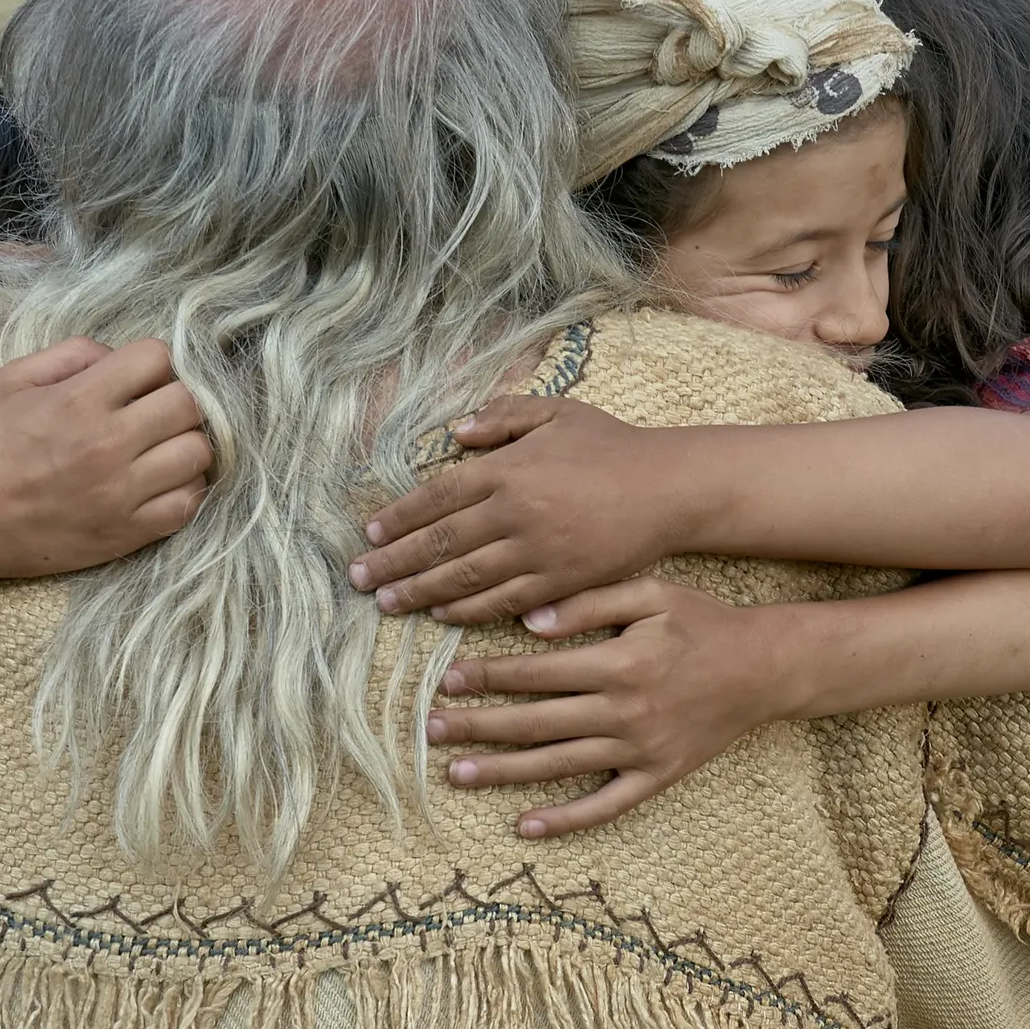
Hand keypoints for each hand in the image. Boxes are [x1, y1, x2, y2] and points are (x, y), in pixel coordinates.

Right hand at [0, 336, 211, 583]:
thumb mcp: (14, 379)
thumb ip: (72, 354)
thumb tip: (118, 356)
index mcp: (80, 400)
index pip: (157, 358)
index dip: (150, 362)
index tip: (137, 378)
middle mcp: (108, 444)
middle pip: (188, 405)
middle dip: (174, 399)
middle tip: (153, 412)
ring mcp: (122, 493)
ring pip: (198, 454)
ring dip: (185, 444)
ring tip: (161, 448)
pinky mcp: (127, 533)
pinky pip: (188, 505)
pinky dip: (184, 490)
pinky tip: (162, 483)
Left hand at [351, 398, 695, 623]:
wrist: (669, 489)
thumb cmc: (612, 446)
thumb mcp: (557, 412)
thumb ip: (503, 417)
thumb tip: (455, 433)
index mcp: (508, 468)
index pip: (437, 497)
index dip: (400, 518)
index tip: (371, 534)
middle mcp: (515, 512)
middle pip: (440, 542)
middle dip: (395, 562)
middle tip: (360, 578)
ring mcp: (536, 552)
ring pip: (465, 578)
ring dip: (421, 592)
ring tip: (389, 603)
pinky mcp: (559, 583)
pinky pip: (503, 603)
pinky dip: (468, 612)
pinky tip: (443, 616)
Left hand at [423, 578, 792, 835]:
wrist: (766, 668)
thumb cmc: (705, 622)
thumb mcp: (652, 593)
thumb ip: (589, 602)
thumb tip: (529, 623)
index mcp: (618, 662)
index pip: (536, 674)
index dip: (487, 677)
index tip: (446, 680)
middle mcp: (624, 710)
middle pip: (535, 722)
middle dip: (478, 725)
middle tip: (431, 728)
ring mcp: (640, 749)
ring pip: (558, 765)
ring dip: (503, 771)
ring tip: (456, 773)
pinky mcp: (657, 777)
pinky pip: (605, 806)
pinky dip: (566, 820)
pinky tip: (526, 827)